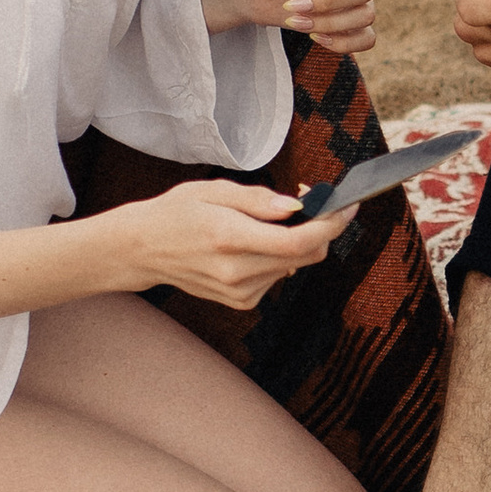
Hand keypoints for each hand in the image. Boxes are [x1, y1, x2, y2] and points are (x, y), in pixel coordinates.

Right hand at [114, 177, 347, 309]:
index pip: (299, 239)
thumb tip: (296, 206)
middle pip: (306, 255)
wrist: (143, 250)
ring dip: (296, 242)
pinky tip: (252, 244)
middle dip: (319, 228)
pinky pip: (279, 276)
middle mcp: (237, 272)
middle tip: (308, 203)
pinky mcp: (242, 302)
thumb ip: (258, 199)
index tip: (348, 206)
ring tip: (268, 221)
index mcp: (230, 238)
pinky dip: (278, 257)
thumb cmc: (176, 213)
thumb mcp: (213, 190)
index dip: (331, 223)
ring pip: (296, 265)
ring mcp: (240, 292)